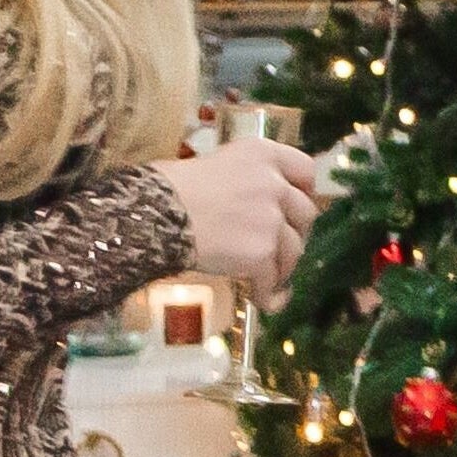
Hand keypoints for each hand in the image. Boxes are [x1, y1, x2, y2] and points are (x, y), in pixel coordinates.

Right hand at [157, 139, 319, 298]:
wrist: (151, 215)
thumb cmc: (166, 189)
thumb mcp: (212, 164)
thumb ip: (245, 178)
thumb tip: (253, 201)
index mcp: (262, 154)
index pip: (305, 169)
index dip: (305, 191)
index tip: (299, 205)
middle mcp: (273, 183)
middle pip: (305, 213)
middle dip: (296, 232)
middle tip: (283, 246)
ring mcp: (270, 219)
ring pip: (294, 249)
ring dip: (285, 266)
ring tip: (272, 278)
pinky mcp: (260, 252)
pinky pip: (273, 279)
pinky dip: (271, 293)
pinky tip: (268, 302)